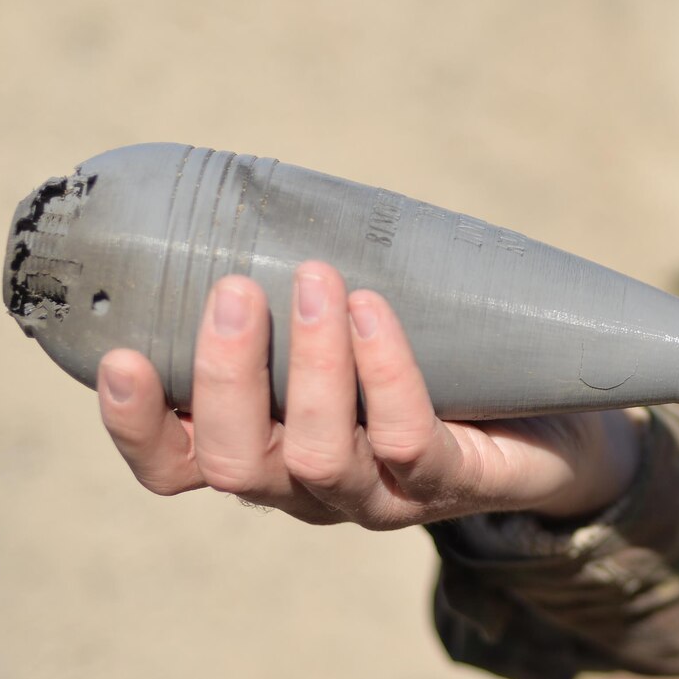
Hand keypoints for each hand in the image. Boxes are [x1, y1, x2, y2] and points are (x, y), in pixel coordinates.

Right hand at [96, 261, 641, 528]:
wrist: (556, 422)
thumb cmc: (437, 358)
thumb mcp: (354, 322)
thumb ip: (300, 279)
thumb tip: (259, 184)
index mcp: (265, 449)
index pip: (174, 465)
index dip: (136, 426)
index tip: (122, 357)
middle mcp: (308, 485)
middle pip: (234, 464)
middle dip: (228, 376)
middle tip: (238, 291)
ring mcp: (377, 495)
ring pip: (314, 456)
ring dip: (309, 365)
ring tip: (318, 281)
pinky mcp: (447, 484)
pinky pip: (405, 440)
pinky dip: (384, 371)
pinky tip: (374, 310)